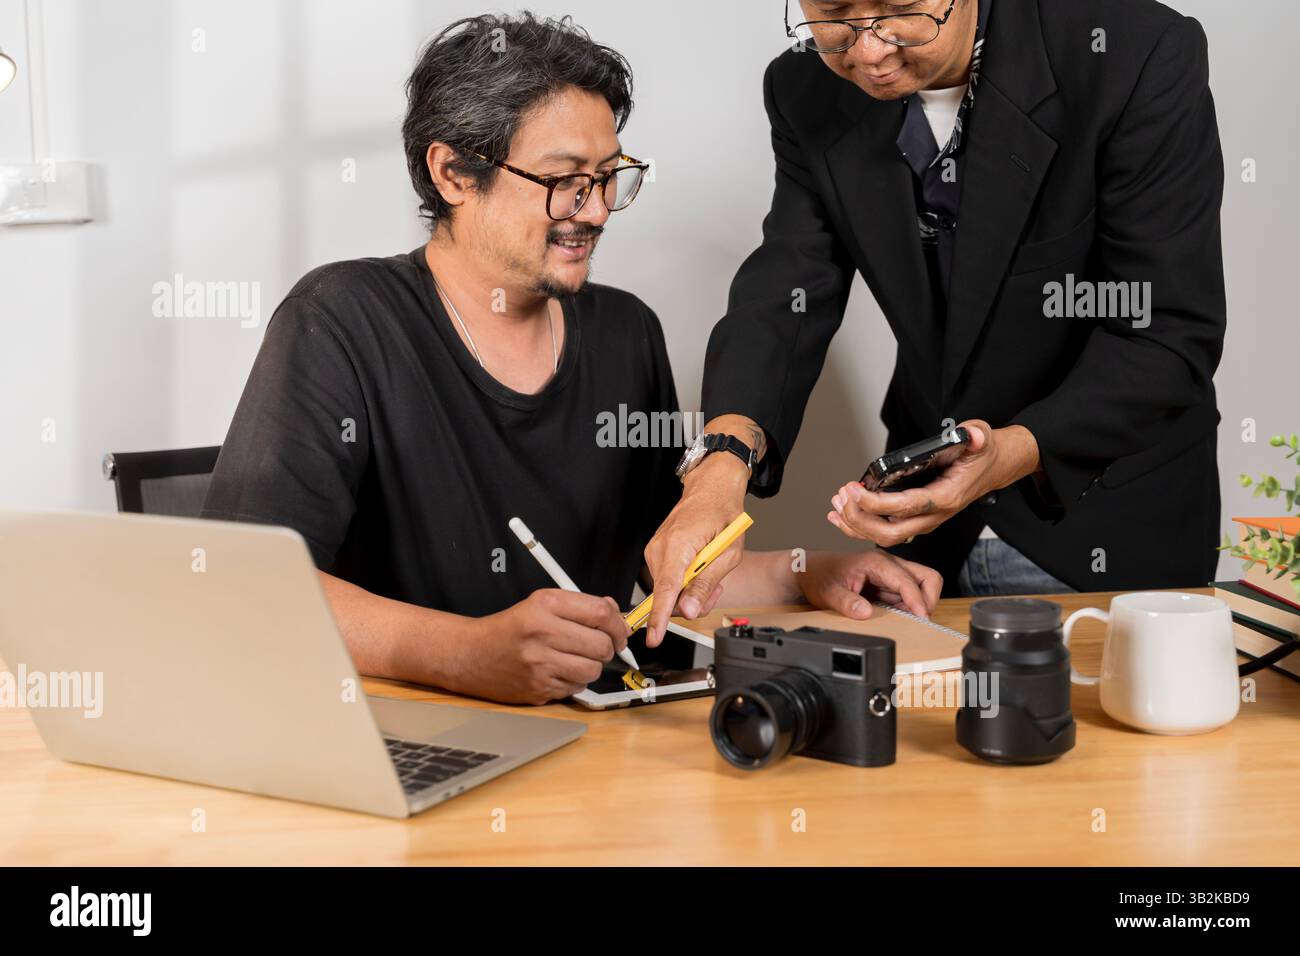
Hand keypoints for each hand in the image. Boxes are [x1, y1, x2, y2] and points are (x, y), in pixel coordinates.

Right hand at [457, 590, 629, 704]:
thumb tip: (615, 614)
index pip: (600, 612)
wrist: (471, 655)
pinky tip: (559, 671)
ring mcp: (539, 664)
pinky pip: (576, 687)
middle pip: (601, 644)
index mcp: (544, 605)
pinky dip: (575, 681)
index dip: (618, 624)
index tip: (619, 631)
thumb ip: (579, 606)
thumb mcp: (541, 604)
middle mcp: (542, 632)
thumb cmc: (509, 629)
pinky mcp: (538, 689)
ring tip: (576, 659)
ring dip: (592, 666)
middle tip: (598, 646)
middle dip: (607, 647)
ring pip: (593, 670)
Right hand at [643, 453, 748, 646]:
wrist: (710, 488)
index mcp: (678, 546)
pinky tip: (698, 567)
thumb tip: (691, 609)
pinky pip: (668, 579)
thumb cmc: (722, 514)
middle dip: (692, 601)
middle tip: (715, 587)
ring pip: (669, 590)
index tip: (654, 637)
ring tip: (710, 570)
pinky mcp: (655, 552)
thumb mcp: (728, 553)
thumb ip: (707, 583)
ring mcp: (654, 549)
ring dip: (691, 591)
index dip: (660, 617)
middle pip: (669, 595)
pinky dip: (685, 581)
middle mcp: (660, 547)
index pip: (666, 590)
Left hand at [798, 549, 941, 619]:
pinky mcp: (887, 583)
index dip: (918, 601)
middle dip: (929, 599)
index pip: (908, 581)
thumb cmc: (819, 576)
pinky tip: (898, 618)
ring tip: (907, 622)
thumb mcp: (828, 593)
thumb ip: (846, 603)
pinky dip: (909, 607)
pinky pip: (908, 594)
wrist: (810, 570)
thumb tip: (865, 612)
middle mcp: (887, 564)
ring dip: (918, 605)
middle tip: (921, 621)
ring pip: (920, 586)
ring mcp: (889, 573)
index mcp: (876, 562)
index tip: (922, 619)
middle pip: (926, 577)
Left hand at [827, 422, 1038, 546]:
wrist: (995, 467)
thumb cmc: (984, 454)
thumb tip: (973, 435)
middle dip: (860, 519)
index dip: (876, 503)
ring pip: (885, 537)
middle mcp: (934, 516)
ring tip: (835, 504)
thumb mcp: (983, 438)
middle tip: (841, 497)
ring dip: (856, 524)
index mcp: (946, 498)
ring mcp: (925, 520)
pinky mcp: (916, 518)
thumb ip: (977, 436)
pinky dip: (861, 526)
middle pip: (890, 533)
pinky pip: (885, 531)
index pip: (905, 507)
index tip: (854, 489)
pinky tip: (841, 515)